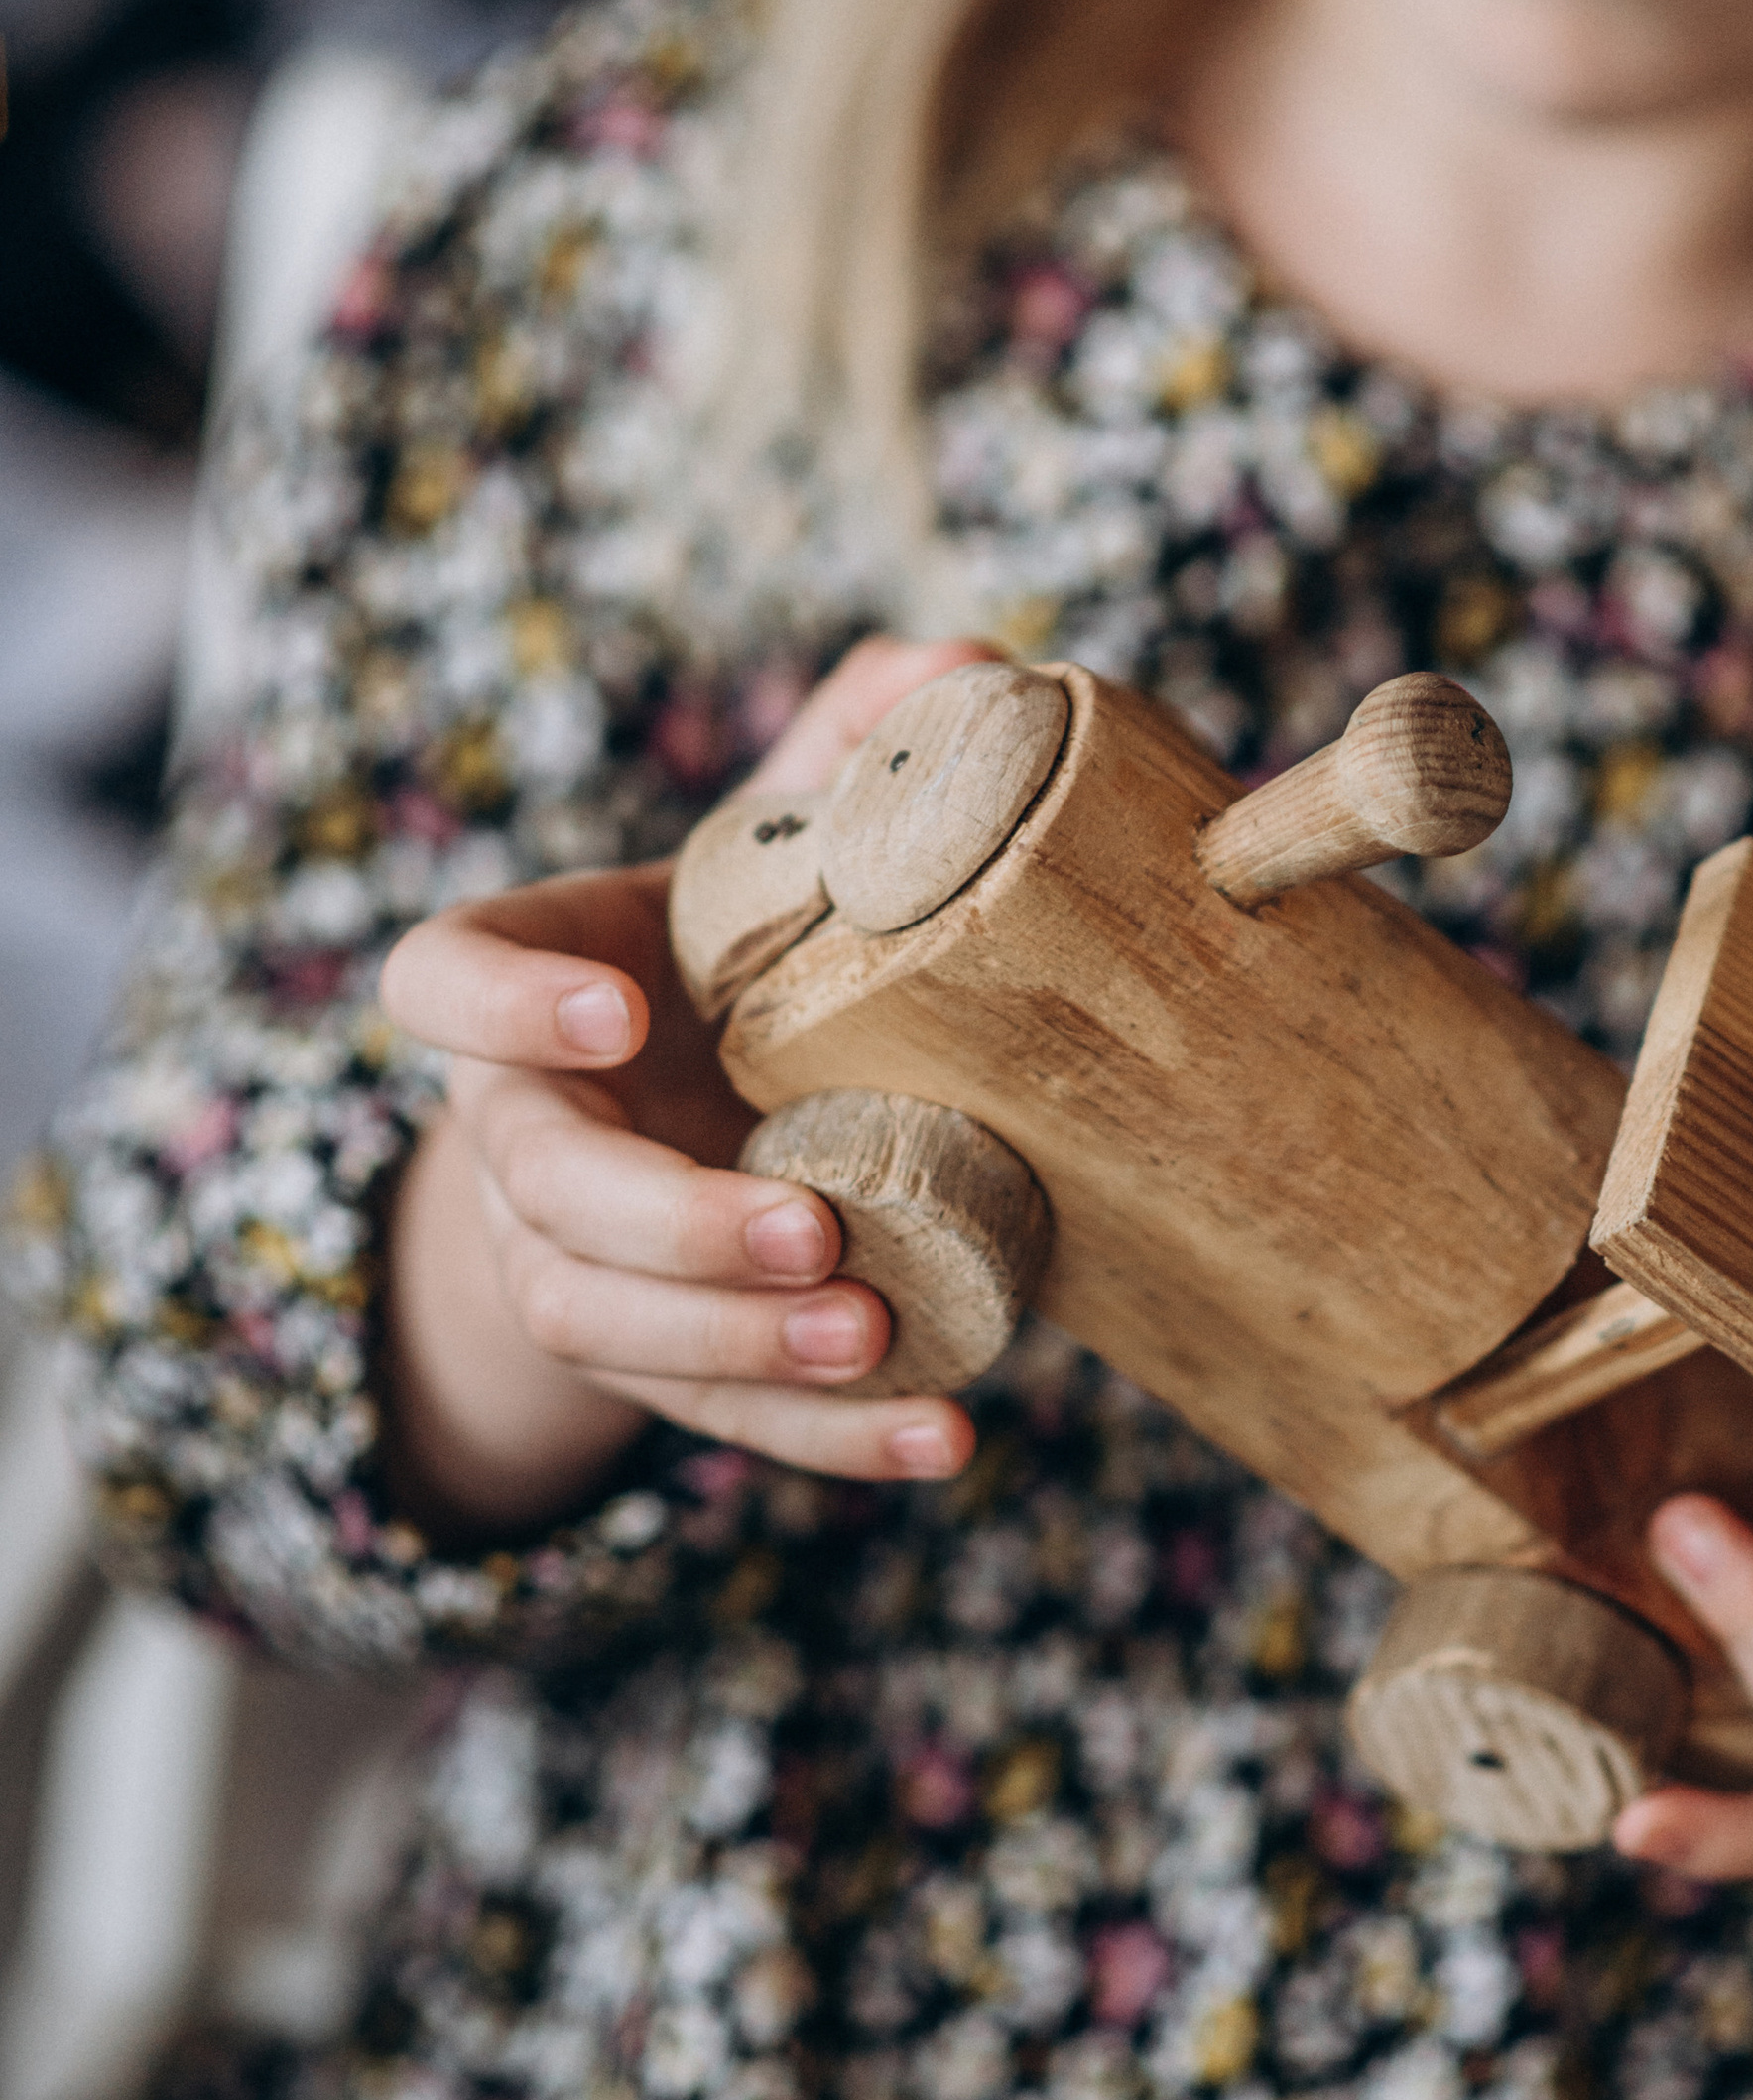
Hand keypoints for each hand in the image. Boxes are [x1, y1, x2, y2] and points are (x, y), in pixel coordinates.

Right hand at [377, 633, 998, 1538]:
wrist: (683, 1108)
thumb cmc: (727, 953)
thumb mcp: (766, 851)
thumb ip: (842, 755)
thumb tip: (964, 661)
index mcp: (525, 983)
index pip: (440, 979)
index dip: (503, 1006)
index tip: (623, 1009)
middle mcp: (523, 1130)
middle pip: (544, 1191)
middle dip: (669, 1223)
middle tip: (811, 1224)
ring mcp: (569, 1256)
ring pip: (607, 1324)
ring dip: (739, 1347)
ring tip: (872, 1332)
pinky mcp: (650, 1357)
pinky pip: (715, 1418)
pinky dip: (829, 1438)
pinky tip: (942, 1433)